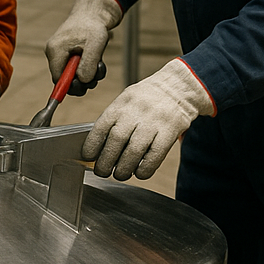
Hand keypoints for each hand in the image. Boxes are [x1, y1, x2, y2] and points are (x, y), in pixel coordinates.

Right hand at [45, 0, 122, 86]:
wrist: (93, 13)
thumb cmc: (93, 25)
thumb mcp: (95, 44)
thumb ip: (88, 63)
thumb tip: (83, 81)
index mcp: (55, 50)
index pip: (57, 78)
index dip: (69, 86)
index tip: (83, 88)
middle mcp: (55, 53)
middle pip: (64, 79)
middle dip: (82, 82)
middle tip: (95, 76)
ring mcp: (61, 54)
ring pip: (73, 76)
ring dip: (88, 76)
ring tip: (100, 64)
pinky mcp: (69, 55)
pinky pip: (77, 70)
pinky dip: (89, 70)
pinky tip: (97, 61)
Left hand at [83, 59, 214, 180]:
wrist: (176, 87)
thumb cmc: (146, 98)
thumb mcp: (125, 100)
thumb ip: (113, 120)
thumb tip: (98, 146)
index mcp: (121, 104)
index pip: (101, 126)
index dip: (92, 145)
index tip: (88, 157)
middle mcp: (136, 111)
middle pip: (116, 140)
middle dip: (106, 161)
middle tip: (102, 171)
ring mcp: (153, 121)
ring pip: (135, 150)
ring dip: (124, 168)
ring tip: (119, 175)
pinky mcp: (170, 131)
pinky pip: (156, 154)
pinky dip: (146, 168)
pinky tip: (139, 173)